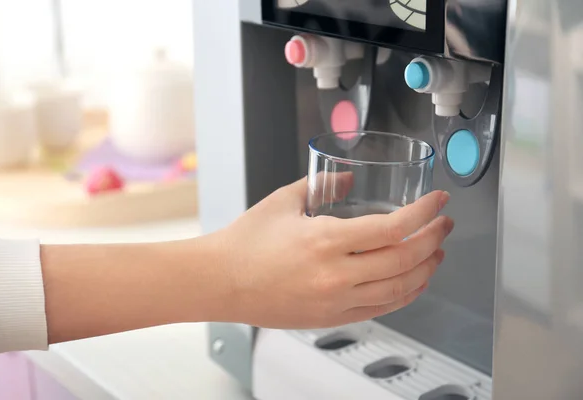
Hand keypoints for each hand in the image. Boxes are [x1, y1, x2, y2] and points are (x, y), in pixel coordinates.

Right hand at [213, 177, 453, 328]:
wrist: (221, 282)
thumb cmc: (245, 243)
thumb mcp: (284, 201)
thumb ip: (321, 186)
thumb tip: (347, 180)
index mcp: (325, 240)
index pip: (393, 229)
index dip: (424, 213)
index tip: (438, 202)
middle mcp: (336, 274)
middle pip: (405, 259)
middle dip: (434, 238)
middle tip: (444, 224)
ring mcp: (336, 300)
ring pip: (400, 289)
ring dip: (427, 268)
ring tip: (437, 252)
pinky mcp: (331, 317)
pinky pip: (381, 309)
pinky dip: (405, 294)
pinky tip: (414, 282)